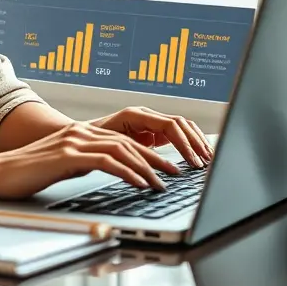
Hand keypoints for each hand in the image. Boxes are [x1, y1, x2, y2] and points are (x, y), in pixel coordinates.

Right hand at [0, 122, 180, 200]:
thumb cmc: (25, 174)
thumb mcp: (61, 165)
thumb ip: (83, 163)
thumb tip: (107, 170)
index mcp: (79, 133)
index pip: (122, 140)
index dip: (148, 153)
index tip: (166, 167)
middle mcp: (79, 132)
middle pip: (128, 142)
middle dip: (155, 158)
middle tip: (175, 173)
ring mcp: (73, 142)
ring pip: (121, 150)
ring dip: (146, 167)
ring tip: (162, 183)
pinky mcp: (67, 156)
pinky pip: (106, 162)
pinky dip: (127, 172)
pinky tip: (140, 183)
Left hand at [90, 107, 212, 167]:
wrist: (79, 135)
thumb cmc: (90, 141)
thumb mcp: (108, 148)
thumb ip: (127, 154)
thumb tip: (144, 169)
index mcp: (136, 115)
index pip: (170, 125)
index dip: (184, 143)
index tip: (193, 162)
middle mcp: (146, 115)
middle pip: (181, 123)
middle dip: (195, 142)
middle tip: (206, 162)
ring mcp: (151, 122)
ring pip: (182, 126)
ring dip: (196, 142)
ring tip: (207, 159)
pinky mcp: (153, 132)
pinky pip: (177, 134)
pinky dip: (189, 143)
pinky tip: (197, 157)